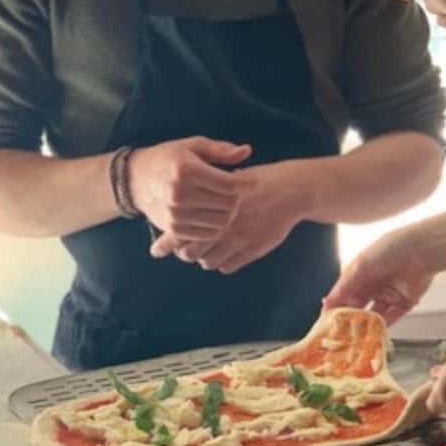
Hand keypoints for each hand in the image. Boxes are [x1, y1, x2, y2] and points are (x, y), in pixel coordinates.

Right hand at [128, 137, 252, 241]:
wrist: (136, 180)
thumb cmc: (170, 159)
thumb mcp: (193, 146)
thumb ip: (221, 150)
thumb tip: (247, 152)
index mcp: (186, 170)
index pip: (230, 185)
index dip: (246, 184)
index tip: (252, 181)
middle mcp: (179, 194)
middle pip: (228, 205)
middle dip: (237, 198)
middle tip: (234, 191)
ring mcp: (176, 214)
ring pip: (221, 222)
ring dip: (228, 213)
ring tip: (224, 201)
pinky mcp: (173, 229)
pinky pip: (208, 234)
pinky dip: (215, 226)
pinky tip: (212, 213)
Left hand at [149, 161, 307, 273]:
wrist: (289, 191)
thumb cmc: (257, 182)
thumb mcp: (228, 179)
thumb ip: (204, 194)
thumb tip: (179, 203)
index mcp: (210, 206)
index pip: (179, 231)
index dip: (165, 244)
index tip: (156, 251)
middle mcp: (221, 225)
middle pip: (189, 252)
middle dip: (185, 253)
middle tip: (186, 250)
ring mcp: (237, 239)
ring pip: (208, 262)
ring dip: (205, 258)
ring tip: (208, 250)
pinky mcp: (252, 249)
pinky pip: (227, 266)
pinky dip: (223, 263)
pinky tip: (225, 254)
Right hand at [322, 226, 433, 325]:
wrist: (419, 250)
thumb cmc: (387, 251)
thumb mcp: (358, 268)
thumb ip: (342, 288)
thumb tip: (326, 303)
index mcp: (360, 275)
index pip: (343, 296)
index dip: (335, 309)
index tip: (327, 323)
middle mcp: (374, 285)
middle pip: (358, 307)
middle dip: (350, 321)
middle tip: (340, 334)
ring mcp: (389, 295)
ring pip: (374, 315)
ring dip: (366, 326)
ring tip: (357, 337)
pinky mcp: (405, 302)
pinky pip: (392, 318)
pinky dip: (384, 327)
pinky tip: (375, 333)